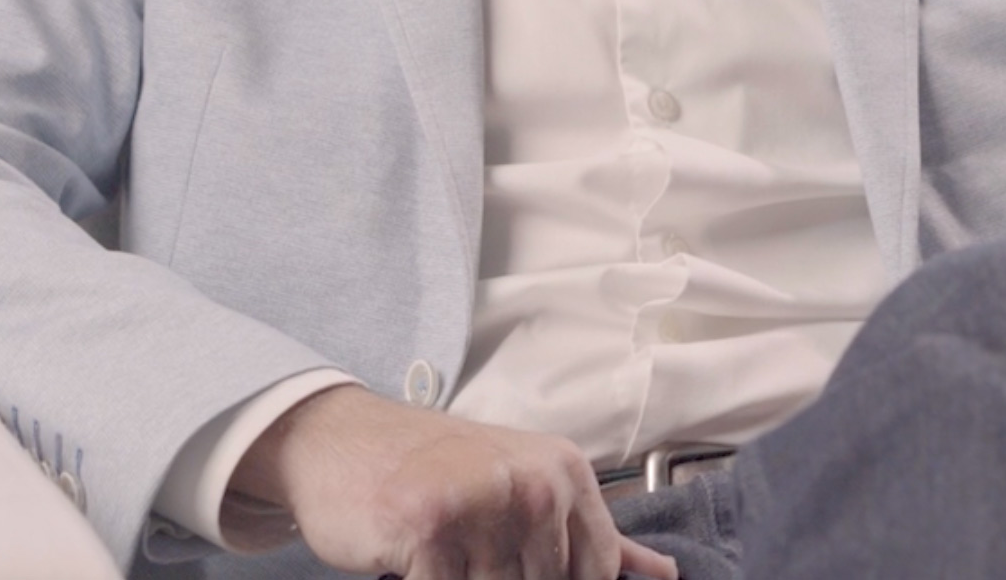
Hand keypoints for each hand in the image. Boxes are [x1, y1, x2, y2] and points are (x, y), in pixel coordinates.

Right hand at [230, 384, 679, 579]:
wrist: (342, 440)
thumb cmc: (438, 468)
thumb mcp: (524, 484)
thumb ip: (592, 535)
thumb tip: (663, 575)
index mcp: (565, 472)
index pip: (594, 570)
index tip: (520, 572)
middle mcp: (533, 484)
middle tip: (468, 557)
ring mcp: (482, 505)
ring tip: (445, 555)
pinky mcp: (429, 532)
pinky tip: (416, 562)